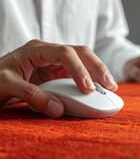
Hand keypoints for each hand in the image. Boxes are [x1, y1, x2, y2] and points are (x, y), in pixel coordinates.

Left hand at [0, 39, 117, 117]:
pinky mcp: (58, 73)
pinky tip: (98, 89)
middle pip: (80, 52)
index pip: (64, 53)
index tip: (88, 89)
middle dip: (97, 67)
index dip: (79, 70)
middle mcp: (49, 53)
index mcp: (36, 49)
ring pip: (83, 61)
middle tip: (110, 85)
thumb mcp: (7, 85)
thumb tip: (58, 109)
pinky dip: (90, 81)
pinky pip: (78, 74)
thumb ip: (32, 96)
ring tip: (110, 87)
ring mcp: (54, 62)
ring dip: (97, 73)